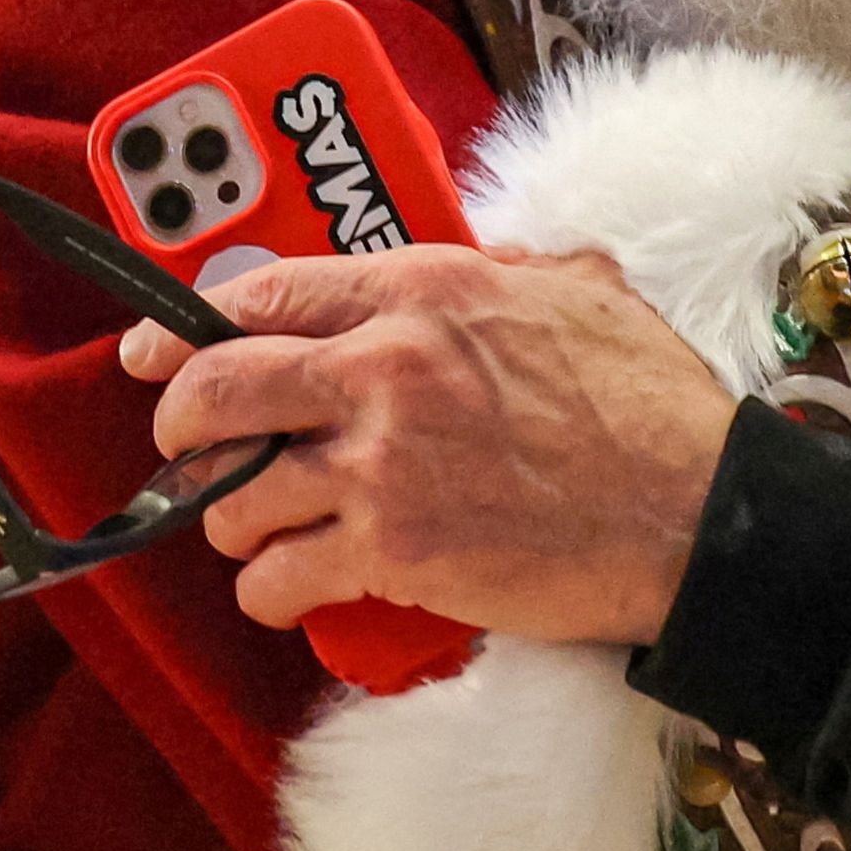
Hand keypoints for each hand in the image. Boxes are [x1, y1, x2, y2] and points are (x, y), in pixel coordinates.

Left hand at [116, 244, 738, 646]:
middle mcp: (383, 368)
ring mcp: (381, 465)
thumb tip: (472, 258)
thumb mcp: (579, 289)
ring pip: (236, 495)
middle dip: (179, 426)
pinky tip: (289, 589)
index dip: (186, 327)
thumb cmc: (651, 406)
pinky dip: (270, 592)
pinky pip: (278, 578)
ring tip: (260, 530)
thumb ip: (502, 266)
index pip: (262, 293)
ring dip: (234, 519)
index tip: (154, 350)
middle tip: (184, 450)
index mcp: (421, 292)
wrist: (696, 515)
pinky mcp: (393, 554)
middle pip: (215, 388)